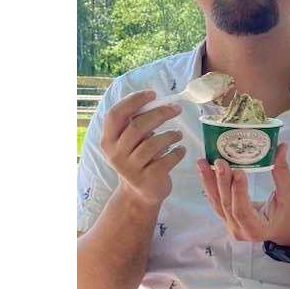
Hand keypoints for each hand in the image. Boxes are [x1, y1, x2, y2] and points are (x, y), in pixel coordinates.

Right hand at [101, 90, 184, 206]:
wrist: (139, 195)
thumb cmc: (137, 160)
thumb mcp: (130, 143)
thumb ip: (135, 124)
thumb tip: (157, 99)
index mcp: (108, 140)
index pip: (115, 114)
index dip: (134, 101)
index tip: (153, 94)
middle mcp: (116, 154)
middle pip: (137, 127)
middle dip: (160, 114)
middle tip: (176, 109)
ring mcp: (130, 168)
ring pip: (153, 143)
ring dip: (171, 134)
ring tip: (179, 134)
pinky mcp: (147, 179)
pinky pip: (167, 160)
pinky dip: (177, 152)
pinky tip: (181, 150)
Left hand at [196, 142, 289, 244]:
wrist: (286, 231)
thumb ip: (282, 172)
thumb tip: (281, 146)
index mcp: (256, 229)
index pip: (242, 210)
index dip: (238, 191)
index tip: (238, 170)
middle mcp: (239, 229)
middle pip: (225, 204)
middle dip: (220, 182)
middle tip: (218, 161)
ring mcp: (230, 225)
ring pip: (217, 202)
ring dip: (209, 181)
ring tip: (202, 163)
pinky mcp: (227, 218)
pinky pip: (216, 202)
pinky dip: (210, 186)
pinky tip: (204, 172)